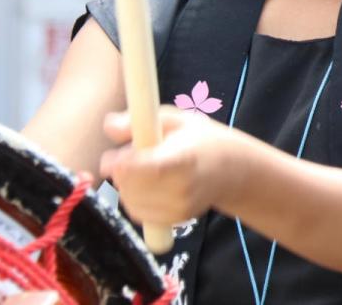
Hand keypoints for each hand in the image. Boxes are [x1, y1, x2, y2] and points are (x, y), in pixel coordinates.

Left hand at [101, 106, 241, 225]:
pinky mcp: (175, 221)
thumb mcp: (176, 120)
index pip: (143, 169)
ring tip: (143, 168)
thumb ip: (141, 121)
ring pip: (129, 201)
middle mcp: (182, 188)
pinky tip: (148, 184)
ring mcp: (179, 208)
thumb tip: (109, 126)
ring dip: (126, 185)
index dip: (121, 163)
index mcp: (183, 158)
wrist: (232, 171)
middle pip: (130, 187)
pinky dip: (135, 198)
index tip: (114, 154)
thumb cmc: (200, 139)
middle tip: (131, 155)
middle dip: (121, 171)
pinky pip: (138, 212)